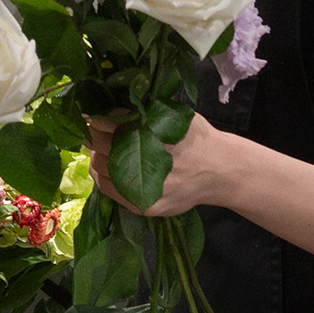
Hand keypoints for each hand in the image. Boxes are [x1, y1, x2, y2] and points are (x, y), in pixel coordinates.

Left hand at [86, 112, 228, 216]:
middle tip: (91, 131)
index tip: (91, 116)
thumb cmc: (198, 138)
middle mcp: (151, 158)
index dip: (98, 119)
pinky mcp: (147, 205)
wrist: (222, 171)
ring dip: (96, 156)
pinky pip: (110, 190)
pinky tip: (101, 168)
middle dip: (93, 136)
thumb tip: (111, 108)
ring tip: (98, 149)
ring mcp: (148, 185)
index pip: (113, 122)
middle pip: (104, 145)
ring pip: (103, 168)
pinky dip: (101, 177)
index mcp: (157, 131)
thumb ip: (147, 111)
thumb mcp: (177, 115)